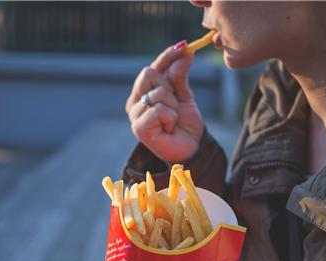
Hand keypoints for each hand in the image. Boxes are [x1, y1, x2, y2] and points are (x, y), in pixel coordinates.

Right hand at [125, 41, 204, 162]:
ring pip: (157, 93)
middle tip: (175, 105)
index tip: (184, 45)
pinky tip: (169, 129)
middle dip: (169, 87)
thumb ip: (180, 75)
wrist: (191, 149)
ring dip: (173, 106)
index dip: (167, 56)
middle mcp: (134, 103)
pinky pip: (158, 109)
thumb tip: (185, 51)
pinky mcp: (139, 128)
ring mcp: (134, 115)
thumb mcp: (184, 96)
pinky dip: (170, 117)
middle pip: (149, 73)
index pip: (152, 67)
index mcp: (143, 93)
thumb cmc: (185, 125)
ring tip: (172, 121)